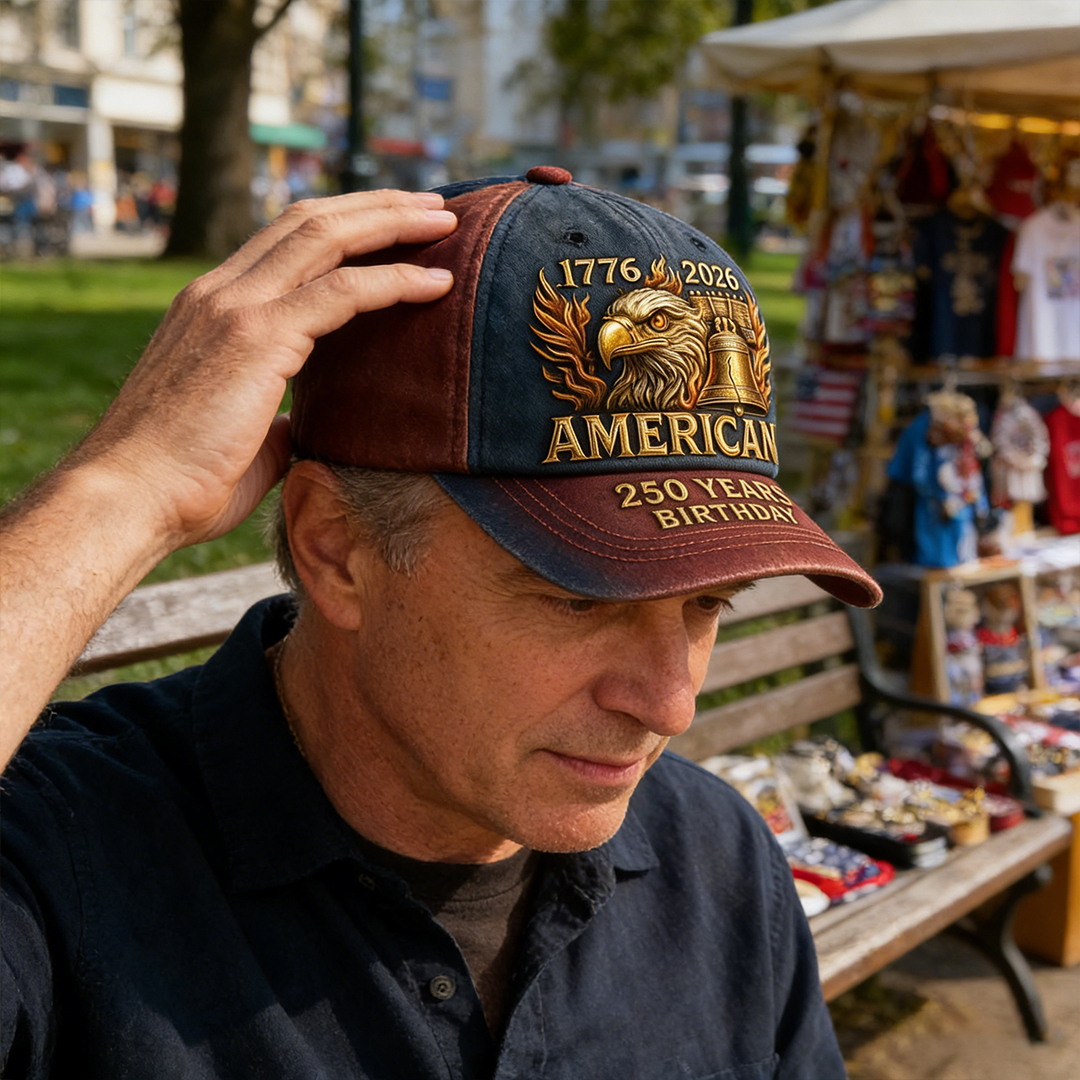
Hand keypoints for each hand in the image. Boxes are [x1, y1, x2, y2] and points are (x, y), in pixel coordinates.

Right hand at [77, 189, 456, 549]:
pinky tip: (438, 283)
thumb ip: (273, 414)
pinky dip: (395, 280)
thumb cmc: (183, 484)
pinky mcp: (256, 336)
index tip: (394, 228)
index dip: (344, 227)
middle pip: (310, 222)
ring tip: (447, 221)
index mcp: (211, 309)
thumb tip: (300, 421)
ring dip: (393, 223)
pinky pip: (341, 291)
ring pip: (327, 237)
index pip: (285, 243)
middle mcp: (220, 293)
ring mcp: (235, 308)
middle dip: (377, 207)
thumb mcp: (240, 434)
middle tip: (435, 207)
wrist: (128, 499)